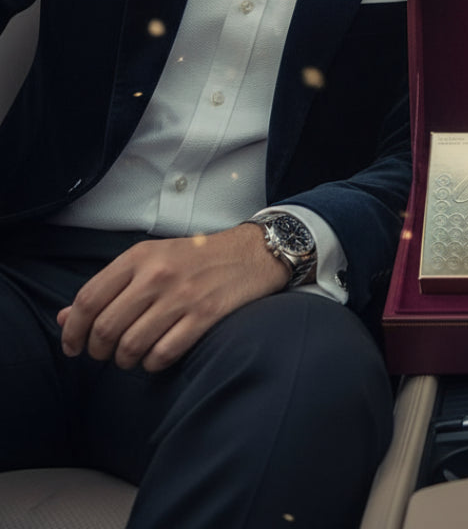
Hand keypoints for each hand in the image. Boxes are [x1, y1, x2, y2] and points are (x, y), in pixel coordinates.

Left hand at [57, 224, 288, 371]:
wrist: (253, 252)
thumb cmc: (199, 257)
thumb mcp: (152, 259)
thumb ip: (110, 286)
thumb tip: (64, 319)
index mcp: (140, 256)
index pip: (88, 299)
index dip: (73, 331)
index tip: (73, 347)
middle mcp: (158, 274)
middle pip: (105, 327)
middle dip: (98, 351)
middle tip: (105, 354)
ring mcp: (183, 295)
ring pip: (131, 346)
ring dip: (125, 361)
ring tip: (131, 357)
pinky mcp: (205, 315)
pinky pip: (163, 354)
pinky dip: (152, 364)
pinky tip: (156, 357)